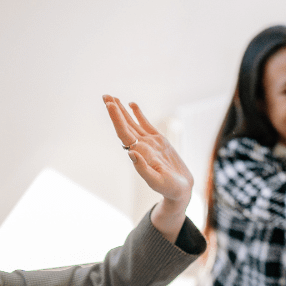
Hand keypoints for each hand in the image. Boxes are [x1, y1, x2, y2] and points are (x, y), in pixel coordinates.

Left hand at [103, 94, 191, 240]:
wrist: (181, 190)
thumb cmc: (169, 188)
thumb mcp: (156, 181)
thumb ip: (143, 168)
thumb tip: (131, 153)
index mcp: (139, 153)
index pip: (124, 132)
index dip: (116, 118)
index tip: (109, 104)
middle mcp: (141, 146)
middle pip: (124, 125)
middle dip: (115, 110)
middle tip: (104, 95)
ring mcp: (150, 143)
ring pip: (133, 123)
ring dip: (122, 110)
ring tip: (113, 98)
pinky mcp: (159, 141)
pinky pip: (146, 124)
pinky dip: (138, 114)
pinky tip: (132, 105)